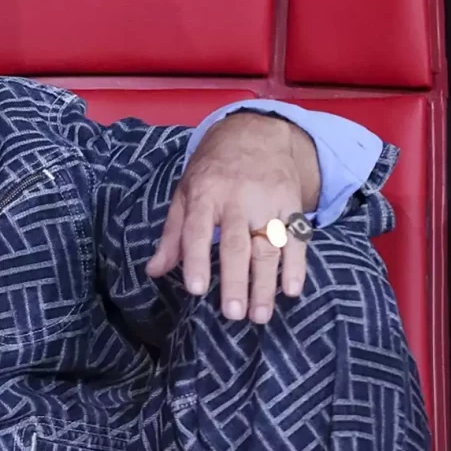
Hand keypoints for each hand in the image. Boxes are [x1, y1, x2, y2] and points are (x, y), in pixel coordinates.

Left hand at [146, 112, 320, 323]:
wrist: (256, 134)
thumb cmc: (212, 172)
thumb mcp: (184, 194)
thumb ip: (172, 234)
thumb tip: (153, 271)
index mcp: (204, 194)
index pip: (197, 230)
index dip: (197, 260)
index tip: (196, 290)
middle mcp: (237, 199)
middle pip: (236, 244)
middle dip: (235, 281)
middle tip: (233, 314)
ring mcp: (268, 202)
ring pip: (268, 247)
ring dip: (265, 284)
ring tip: (259, 316)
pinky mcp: (292, 204)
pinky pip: (297, 238)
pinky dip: (296, 266)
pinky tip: (291, 291)